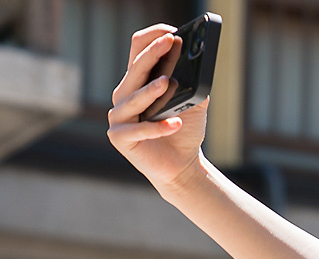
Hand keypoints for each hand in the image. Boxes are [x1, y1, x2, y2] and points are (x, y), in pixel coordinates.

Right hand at [107, 25, 211, 194]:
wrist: (182, 165)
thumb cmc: (184, 130)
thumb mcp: (192, 102)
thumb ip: (193, 83)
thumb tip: (198, 66)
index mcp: (138, 81)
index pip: (137, 50)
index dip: (152, 38)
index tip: (171, 33)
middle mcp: (124, 95)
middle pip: (135, 69)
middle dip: (153, 54)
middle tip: (169, 42)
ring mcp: (119, 116)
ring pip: (133, 99)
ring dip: (151, 91)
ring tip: (168, 83)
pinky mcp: (119, 138)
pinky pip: (138, 130)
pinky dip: (157, 127)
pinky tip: (174, 123)